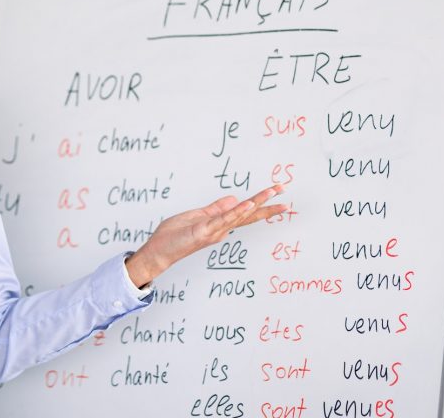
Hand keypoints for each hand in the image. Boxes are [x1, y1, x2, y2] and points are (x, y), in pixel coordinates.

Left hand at [124, 185, 286, 287]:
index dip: (260, 202)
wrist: (158, 251)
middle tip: (285, 192)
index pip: (244, 211)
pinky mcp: (203, 231)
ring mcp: (214, 230)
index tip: (276, 192)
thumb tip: (234, 198)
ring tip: (272, 193)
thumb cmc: (174, 235)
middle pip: (248, 214)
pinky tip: (248, 204)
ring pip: (239, 215)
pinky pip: (222, 220)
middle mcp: (221, 229)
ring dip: (256, 203)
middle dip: (267, 204)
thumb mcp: (196, 216)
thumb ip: (215, 208)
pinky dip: (236, 212)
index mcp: (220, 224)